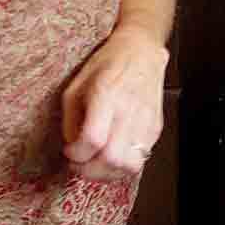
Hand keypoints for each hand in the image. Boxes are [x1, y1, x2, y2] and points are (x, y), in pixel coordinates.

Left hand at [61, 27, 168, 183]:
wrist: (142, 51)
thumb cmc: (108, 64)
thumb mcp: (76, 85)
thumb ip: (71, 119)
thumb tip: (71, 146)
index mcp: (106, 95)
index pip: (93, 139)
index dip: (76, 154)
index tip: (69, 152)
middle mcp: (129, 110)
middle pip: (111, 158)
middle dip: (89, 170)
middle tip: (78, 165)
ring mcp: (146, 122)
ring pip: (129, 166)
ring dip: (107, 174)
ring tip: (95, 165)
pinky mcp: (155, 129)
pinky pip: (140, 160)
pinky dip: (122, 167)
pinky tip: (110, 157)